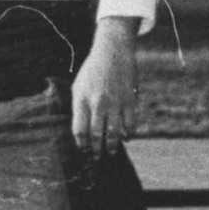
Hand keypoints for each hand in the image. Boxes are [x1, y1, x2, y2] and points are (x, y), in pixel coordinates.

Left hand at [70, 17, 138, 152]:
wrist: (113, 52)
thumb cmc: (92, 72)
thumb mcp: (78, 86)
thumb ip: (78, 107)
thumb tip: (81, 130)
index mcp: (81, 99)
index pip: (79, 129)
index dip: (81, 143)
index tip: (83, 149)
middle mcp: (97, 102)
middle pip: (96, 134)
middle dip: (96, 150)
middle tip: (96, 157)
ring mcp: (115, 102)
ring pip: (114, 133)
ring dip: (112, 146)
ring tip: (111, 152)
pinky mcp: (129, 100)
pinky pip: (130, 124)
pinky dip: (128, 134)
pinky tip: (126, 137)